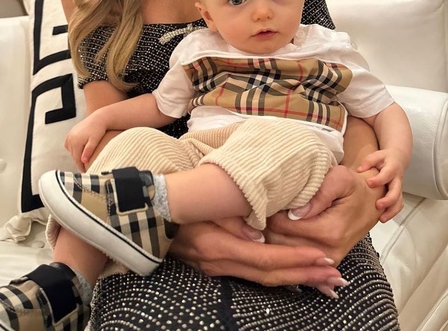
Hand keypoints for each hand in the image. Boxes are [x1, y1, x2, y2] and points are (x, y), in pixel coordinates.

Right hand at [64, 110, 109, 170]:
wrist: (99, 118)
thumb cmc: (99, 129)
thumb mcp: (95, 140)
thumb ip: (89, 150)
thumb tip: (83, 160)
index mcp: (76, 141)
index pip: (77, 159)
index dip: (81, 167)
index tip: (86, 172)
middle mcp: (70, 138)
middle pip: (73, 155)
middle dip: (79, 162)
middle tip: (85, 169)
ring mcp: (69, 135)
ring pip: (71, 150)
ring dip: (76, 156)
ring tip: (83, 161)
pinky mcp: (71, 132)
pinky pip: (69, 144)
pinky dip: (73, 149)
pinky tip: (79, 151)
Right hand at [169, 219, 344, 290]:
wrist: (150, 218)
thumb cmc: (180, 207)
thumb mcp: (204, 206)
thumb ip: (232, 218)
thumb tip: (259, 234)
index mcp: (220, 246)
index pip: (266, 257)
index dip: (295, 259)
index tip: (321, 258)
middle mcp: (222, 263)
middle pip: (270, 275)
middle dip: (304, 275)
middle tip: (335, 276)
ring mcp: (218, 269)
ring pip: (264, 279)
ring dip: (296, 279)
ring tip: (324, 280)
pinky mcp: (217, 268)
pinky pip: (254, 276)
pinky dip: (278, 277)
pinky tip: (294, 277)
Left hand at [263, 164, 383, 264]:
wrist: (370, 201)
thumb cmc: (352, 187)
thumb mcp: (339, 178)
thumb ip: (319, 193)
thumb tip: (296, 211)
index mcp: (329, 231)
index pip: (281, 226)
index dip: (268, 211)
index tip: (265, 197)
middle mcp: (327, 251)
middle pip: (277, 242)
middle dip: (265, 224)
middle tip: (261, 206)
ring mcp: (325, 260)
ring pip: (281, 253)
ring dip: (270, 236)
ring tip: (267, 215)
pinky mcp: (323, 263)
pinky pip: (293, 259)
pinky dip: (281, 246)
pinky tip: (278, 229)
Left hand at [357, 148, 405, 221]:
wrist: (397, 159)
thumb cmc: (384, 158)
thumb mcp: (376, 156)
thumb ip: (368, 161)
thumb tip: (359, 170)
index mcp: (392, 168)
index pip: (387, 174)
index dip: (379, 179)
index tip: (369, 183)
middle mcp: (397, 180)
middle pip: (396, 192)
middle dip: (388, 200)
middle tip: (378, 205)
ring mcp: (398, 188)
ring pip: (399, 202)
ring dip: (391, 211)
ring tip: (382, 219)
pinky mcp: (397, 195)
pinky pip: (397, 205)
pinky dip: (392, 213)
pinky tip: (383, 218)